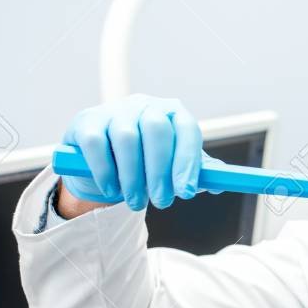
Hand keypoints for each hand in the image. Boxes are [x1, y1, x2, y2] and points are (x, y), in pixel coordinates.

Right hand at [59, 94, 211, 210]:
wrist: (103, 157)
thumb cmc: (147, 159)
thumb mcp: (174, 164)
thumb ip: (196, 172)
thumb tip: (220, 185)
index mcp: (173, 112)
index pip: (187, 129)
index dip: (188, 161)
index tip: (186, 192)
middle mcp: (145, 105)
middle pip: (156, 130)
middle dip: (160, 171)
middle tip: (162, 202)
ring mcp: (114, 110)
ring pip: (126, 139)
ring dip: (133, 177)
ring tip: (136, 202)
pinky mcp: (87, 121)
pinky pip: (96, 144)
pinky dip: (105, 170)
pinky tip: (111, 189)